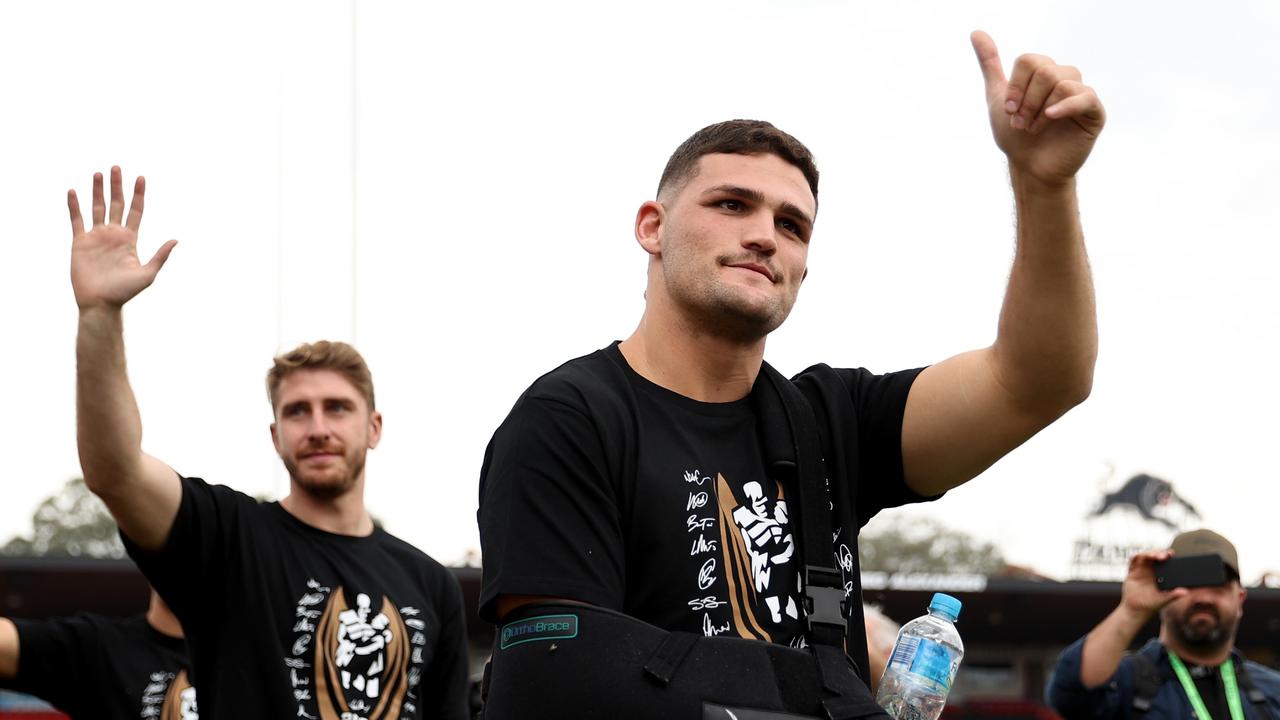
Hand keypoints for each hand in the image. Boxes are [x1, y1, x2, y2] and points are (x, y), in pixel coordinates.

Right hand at [69, 166, 176, 310]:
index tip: (141, 178)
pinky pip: (76, 220)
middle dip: (117, 186)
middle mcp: (113, 234)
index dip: (138, 195)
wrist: (100, 304)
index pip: (135, 211)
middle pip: (116, 204)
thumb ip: (160, 256)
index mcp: (130, 239)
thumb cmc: (124, 292)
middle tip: (117, 167)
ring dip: (97, 190)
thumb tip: (176, 240)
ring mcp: (96, 237)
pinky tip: (73, 191)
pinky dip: (74, 206)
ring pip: (97, 208)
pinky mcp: (79, 242)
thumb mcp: (147, 274)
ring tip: (98, 173)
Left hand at [971, 31, 1105, 187]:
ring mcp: (1081, 93)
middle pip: (1045, 71)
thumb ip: (990, 64)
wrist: (1030, 167)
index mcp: (1044, 72)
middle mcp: (1065, 78)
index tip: (1008, 110)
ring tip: (1033, 128)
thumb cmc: (1015, 135)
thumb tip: (976, 32)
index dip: (1015, 86)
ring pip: (1062, 82)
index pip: (1029, 60)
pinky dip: (1063, 106)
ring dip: (1040, 110)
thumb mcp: (997, 97)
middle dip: (1027, 100)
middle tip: (1021, 123)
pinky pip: (1084, 97)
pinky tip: (1050, 118)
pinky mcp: (1094, 112)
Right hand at [1121, 549, 1186, 616]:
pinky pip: (1133, 561)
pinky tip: (1139, 556)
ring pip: (1144, 556)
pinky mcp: (1132, 572)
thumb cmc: (1151, 605)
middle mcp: (1150, 570)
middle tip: (1163, 556)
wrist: (1137, 610)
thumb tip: (1185, 592)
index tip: (1171, 554)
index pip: (1164, 561)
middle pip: (1154, 556)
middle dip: (1158, 552)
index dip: (1167, 555)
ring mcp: (1141, 570)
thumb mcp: (1164, 600)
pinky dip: (1136, 557)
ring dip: (1148, 553)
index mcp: (1160, 574)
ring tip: (1153, 556)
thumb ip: (1173, 595)